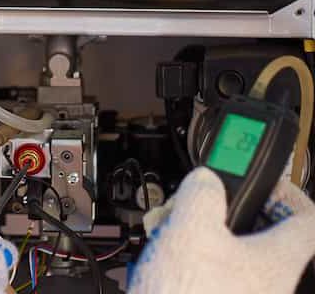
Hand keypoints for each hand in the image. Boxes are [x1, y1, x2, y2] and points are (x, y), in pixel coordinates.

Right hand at [128, 167, 314, 293]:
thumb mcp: (191, 227)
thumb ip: (203, 193)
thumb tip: (207, 181)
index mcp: (277, 261)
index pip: (307, 220)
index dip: (287, 193)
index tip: (262, 180)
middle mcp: (270, 285)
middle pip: (259, 234)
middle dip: (223, 212)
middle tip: (199, 204)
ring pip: (229, 253)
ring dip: (197, 234)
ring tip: (169, 231)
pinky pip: (210, 275)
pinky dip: (187, 260)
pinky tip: (162, 259)